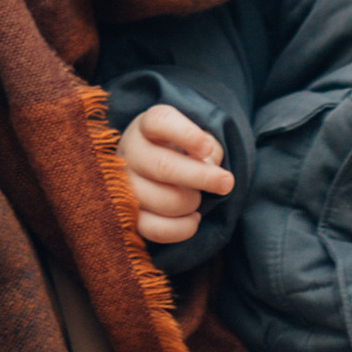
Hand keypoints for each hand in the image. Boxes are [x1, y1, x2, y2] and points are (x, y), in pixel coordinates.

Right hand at [116, 103, 233, 244]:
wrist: (158, 171)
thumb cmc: (183, 152)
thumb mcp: (198, 140)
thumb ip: (208, 149)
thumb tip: (210, 167)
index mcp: (147, 127)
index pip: (160, 122)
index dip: (186, 135)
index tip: (207, 148)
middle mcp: (130, 152)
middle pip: (164, 166)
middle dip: (202, 177)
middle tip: (226, 182)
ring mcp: (124, 185)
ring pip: (163, 200)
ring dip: (192, 202)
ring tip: (198, 198)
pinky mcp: (127, 215)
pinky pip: (155, 229)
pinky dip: (182, 228)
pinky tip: (194, 218)